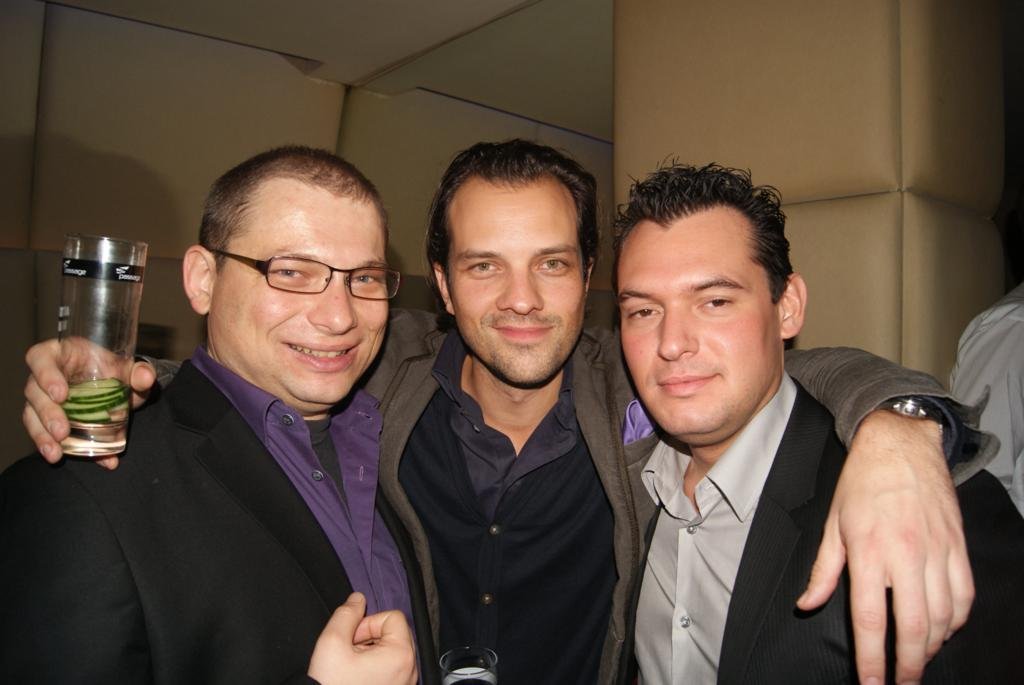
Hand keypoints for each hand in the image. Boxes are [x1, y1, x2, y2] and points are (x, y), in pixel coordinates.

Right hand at [23, 338, 156, 468]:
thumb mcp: (129, 370)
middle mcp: (44, 375)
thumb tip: (147, 378)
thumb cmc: (114, 370)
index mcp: (60, 354)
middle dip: (46, 414)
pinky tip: (63, 457)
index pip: (40, 357)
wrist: (116, 386)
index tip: (60, 394)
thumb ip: (140, 373)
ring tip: (55, 453)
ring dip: (41, 436)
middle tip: (62, 432)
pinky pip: (43, 433)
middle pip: (33, 391)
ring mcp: (42, 398)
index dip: (45, 375)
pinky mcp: (44, 419)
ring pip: (31, 415)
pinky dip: (56, 447)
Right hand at [308, 592, 417, 684]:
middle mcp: (411, 670)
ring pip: (392, 651)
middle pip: (395, 633)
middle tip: (350, 654)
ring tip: (352, 668)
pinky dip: (375, 668)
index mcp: (401, 654)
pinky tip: (357, 677)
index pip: (392, 617)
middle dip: (370, 637)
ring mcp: (406, 684)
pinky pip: (392, 669)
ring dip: (371, 653)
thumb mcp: (331, 643)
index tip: (352, 641)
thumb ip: (346, 614)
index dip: (368, 623)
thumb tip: (358, 598)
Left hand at [798, 409, 972, 683]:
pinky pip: (964, 596)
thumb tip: (807, 604)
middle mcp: (907, 555)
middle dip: (909, 665)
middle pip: (914, 627)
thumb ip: (823, 570)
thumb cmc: (862, 482)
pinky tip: (943, 629)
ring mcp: (938, 551)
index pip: (872, 619)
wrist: (900, 444)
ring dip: (932, 647)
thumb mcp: (832, 523)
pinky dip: (956, 620)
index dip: (872, 658)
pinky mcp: (958, 546)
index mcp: (870, 550)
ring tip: (916, 662)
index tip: (871, 683)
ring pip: (944, 617)